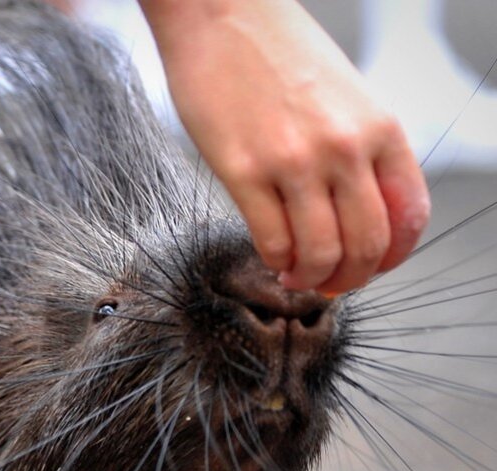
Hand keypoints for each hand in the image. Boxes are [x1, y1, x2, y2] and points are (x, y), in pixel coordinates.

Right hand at [141, 0, 430, 293]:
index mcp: (379, 128)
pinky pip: (271, 240)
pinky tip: (272, 254)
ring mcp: (294, 162)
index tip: (368, 268)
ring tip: (296, 274)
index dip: (390, 258)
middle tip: (330, 284)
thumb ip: (359, 152)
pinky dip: (275, 260)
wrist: (222, 15)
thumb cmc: (278, 53)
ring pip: (320, 252)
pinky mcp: (243, 172)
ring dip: (311, 277)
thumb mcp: (345, 97)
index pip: (408, 217)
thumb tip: (354, 213)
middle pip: (366, 245)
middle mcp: (344, 148)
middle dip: (349, 279)